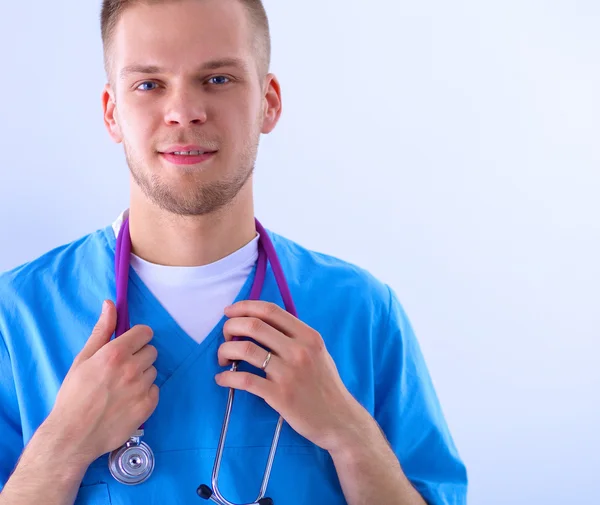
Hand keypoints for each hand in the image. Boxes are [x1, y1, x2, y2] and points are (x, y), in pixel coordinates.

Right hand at [47, 301, 158, 464]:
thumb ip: (102, 330)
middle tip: (120, 370)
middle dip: (139, 356)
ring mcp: (142, 388)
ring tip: (121, 387)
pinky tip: (128, 400)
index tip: (130, 345)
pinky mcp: (148, 406)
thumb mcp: (83, 359)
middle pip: (151, 351)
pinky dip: (145, 393)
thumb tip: (110, 304)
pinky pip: (155, 390)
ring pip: (153, 371)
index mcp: (115, 353)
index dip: (138, 337)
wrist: (73, 435)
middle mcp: (132, 368)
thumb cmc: (74, 395)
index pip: (145, 332)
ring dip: (142, 375)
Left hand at [215, 301, 371, 452]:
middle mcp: (299, 350)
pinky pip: (244, 380)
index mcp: (308, 336)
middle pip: (253, 325)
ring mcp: (289, 373)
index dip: (244, 307)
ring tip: (223, 359)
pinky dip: (227, 377)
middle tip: (225, 337)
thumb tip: (261, 324)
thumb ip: (294, 337)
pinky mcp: (280, 395)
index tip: (229, 312)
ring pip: (245, 349)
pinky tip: (222, 379)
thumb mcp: (317, 352)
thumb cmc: (325, 386)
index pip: (270, 310)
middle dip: (230, 327)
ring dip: (225, 351)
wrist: (340, 420)